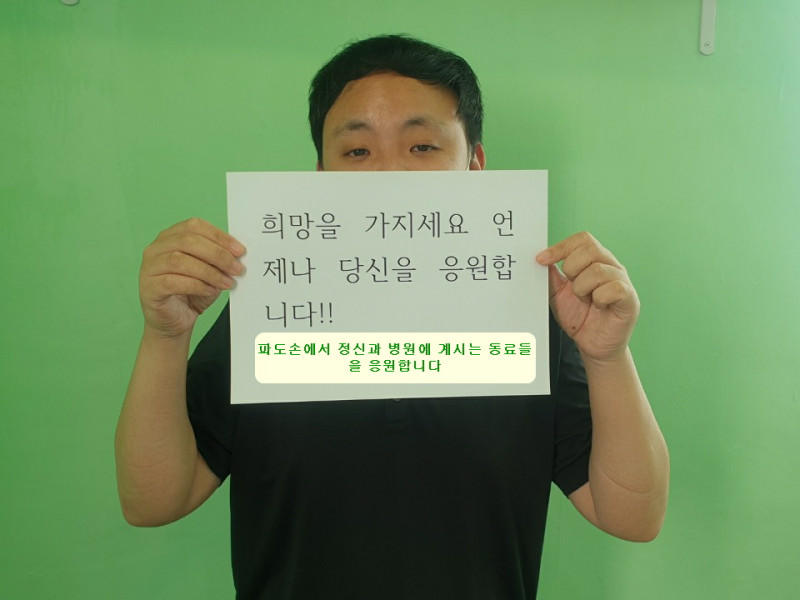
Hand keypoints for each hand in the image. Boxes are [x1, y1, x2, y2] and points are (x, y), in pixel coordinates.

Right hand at [139, 217, 244, 337]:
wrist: (175, 321)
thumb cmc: (192, 293)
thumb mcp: (210, 271)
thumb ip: (219, 260)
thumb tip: (237, 255)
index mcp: (171, 236)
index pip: (194, 226)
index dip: (219, 236)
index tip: (240, 251)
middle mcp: (156, 248)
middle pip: (188, 241)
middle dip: (217, 254)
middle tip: (237, 268)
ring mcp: (149, 267)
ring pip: (179, 260)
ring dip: (209, 272)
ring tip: (227, 282)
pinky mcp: (149, 287)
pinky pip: (172, 282)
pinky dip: (196, 285)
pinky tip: (210, 291)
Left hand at [536, 231, 638, 360]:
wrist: (593, 345)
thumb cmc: (580, 318)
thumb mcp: (557, 294)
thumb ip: (551, 276)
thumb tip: (541, 258)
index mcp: (595, 261)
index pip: (582, 240)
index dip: (561, 247)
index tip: (541, 259)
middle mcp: (611, 266)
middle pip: (590, 249)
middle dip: (572, 269)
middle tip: (572, 288)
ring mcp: (622, 281)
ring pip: (598, 270)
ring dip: (582, 288)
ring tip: (585, 300)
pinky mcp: (630, 298)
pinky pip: (613, 288)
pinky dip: (599, 299)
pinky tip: (599, 306)